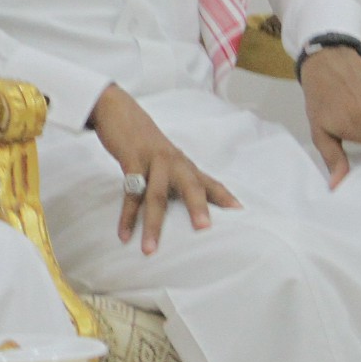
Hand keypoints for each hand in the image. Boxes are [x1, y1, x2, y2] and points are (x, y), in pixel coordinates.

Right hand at [88, 83, 238, 253]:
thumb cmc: (145, 143)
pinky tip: (124, 235)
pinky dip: (127, 216)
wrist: (119, 111)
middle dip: (198, 207)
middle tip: (204, 229)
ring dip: (153, 224)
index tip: (241, 214)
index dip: (225, 197)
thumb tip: (188, 209)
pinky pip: (130, 192)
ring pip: (156, 195)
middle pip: (190, 186)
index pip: (210, 182)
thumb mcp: (166, 159)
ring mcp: (153, 160)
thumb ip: (177, 180)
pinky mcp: (132, 159)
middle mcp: (174, 162)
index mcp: (185, 165)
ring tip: (151, 250)